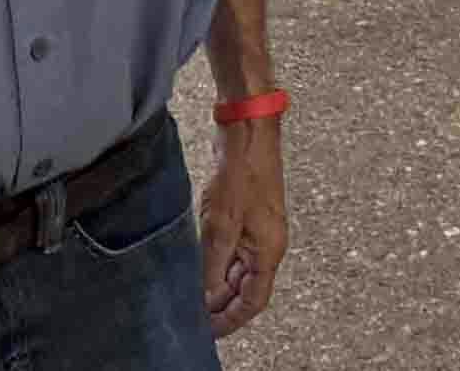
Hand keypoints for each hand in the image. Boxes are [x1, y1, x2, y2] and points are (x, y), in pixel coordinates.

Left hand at [199, 119, 285, 336]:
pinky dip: (216, 259)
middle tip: (193, 312)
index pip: (254, 300)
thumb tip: (206, 297)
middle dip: (221, 302)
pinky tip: (196, 258)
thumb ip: (213, 266)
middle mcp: (268, 243)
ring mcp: (258, 227)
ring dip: (217, 280)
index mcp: (269, 251)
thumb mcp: (220, 227)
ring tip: (190, 288)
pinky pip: (232, 247)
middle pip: (246, 286)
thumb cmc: (242, 172)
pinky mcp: (246, 212)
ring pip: (238, 267)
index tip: (209, 330)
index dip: (232, 319)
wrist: (248, 130)